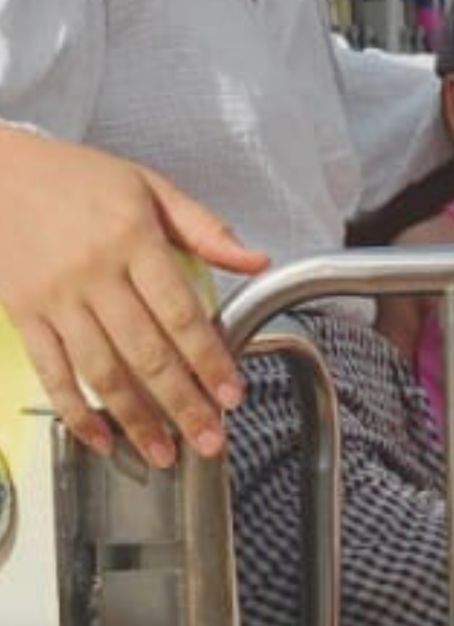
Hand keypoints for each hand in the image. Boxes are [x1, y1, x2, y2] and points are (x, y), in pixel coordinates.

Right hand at [0, 128, 267, 467]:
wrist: (2, 173)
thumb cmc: (83, 178)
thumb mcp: (151, 186)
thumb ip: (205, 228)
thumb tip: (257, 261)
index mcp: (134, 239)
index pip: (181, 312)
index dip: (209, 358)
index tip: (232, 393)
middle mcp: (95, 273)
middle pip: (146, 352)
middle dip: (182, 403)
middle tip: (210, 439)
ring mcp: (56, 299)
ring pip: (101, 372)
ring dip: (135, 420)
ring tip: (165, 452)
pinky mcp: (25, 315)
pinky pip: (52, 373)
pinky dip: (76, 412)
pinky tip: (102, 439)